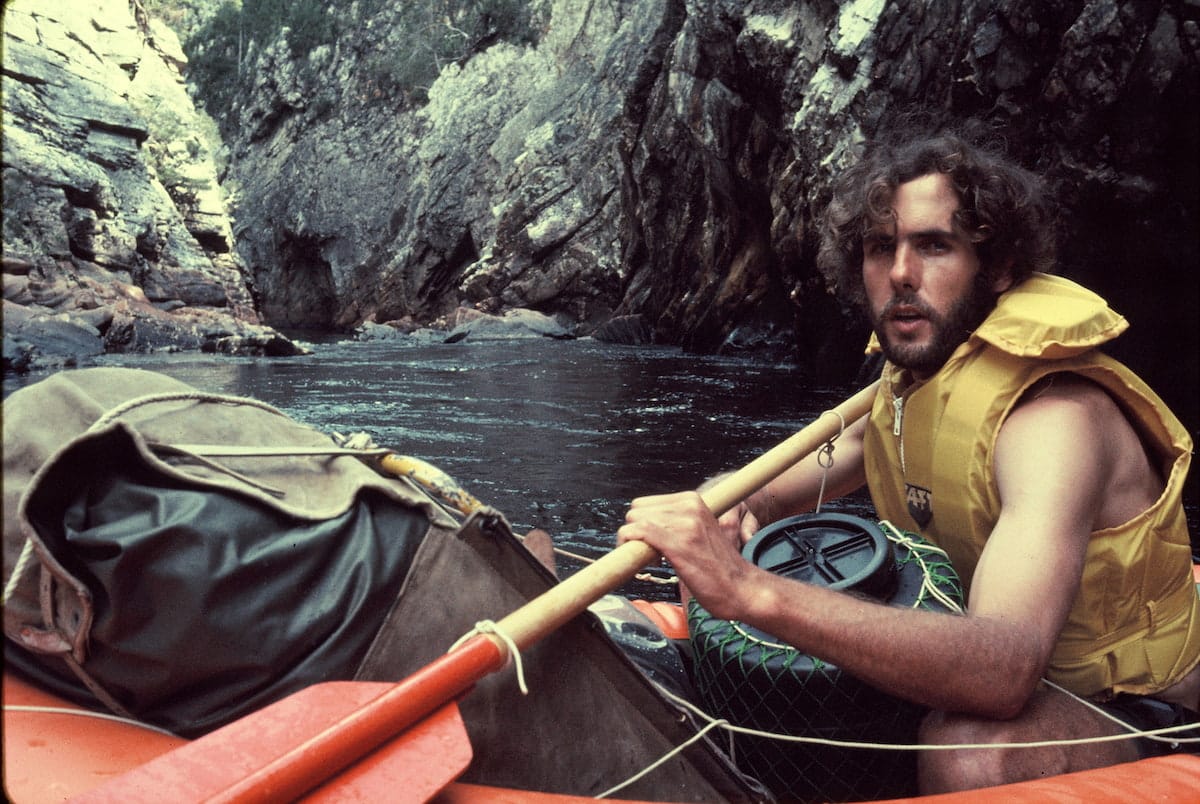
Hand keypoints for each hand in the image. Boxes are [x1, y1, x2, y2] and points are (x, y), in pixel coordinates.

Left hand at [617, 491, 758, 618]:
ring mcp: (685, 524)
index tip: (654, 543)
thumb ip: (676, 522)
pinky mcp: (679, 544)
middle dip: (636, 533)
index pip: (644, 503)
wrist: (742, 588)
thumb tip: (644, 525)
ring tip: (657, 559)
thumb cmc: (718, 567)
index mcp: (692, 500)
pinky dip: (632, 546)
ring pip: (634, 521)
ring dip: (635, 543)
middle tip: (654, 553)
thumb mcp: (698, 530)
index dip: (642, 524)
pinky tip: (652, 562)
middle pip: (636, 511)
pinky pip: (639, 533)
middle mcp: (689, 506)